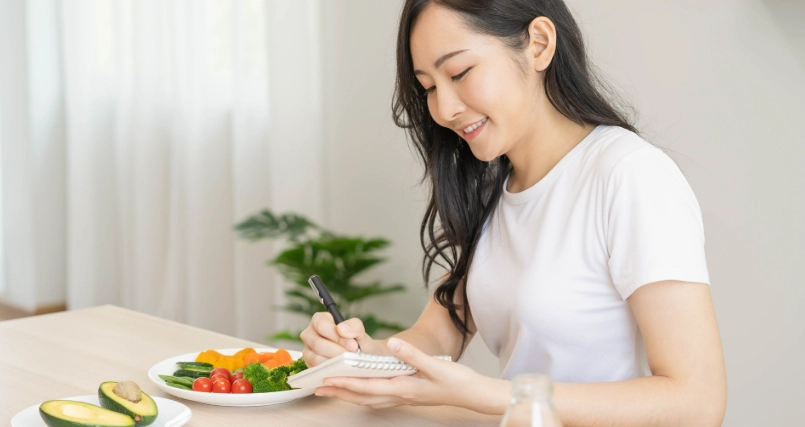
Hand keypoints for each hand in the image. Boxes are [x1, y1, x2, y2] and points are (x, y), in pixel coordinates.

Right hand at [300, 313, 385, 366]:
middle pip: (318, 343)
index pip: (321, 325)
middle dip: (338, 351)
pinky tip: (342, 369)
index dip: (336, 336)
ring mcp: (307, 351)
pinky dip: (331, 371)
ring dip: (335, 362)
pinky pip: (317, 370)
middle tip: (352, 356)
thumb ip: (354, 326)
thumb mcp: (360, 332)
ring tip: (348, 362)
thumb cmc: (357, 342)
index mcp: (319, 320)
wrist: (359, 359)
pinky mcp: (309, 365)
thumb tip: (341, 328)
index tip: (353, 345)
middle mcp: (309, 334)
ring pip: (317, 358)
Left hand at [314, 338, 507, 412]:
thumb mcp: (436, 365)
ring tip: (331, 388)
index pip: (368, 386)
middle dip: (339, 391)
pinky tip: (358, 390)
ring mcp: (402, 397)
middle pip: (362, 396)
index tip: (328, 378)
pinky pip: (377, 397)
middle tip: (317, 386)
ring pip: (368, 398)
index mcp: (403, 387)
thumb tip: (393, 344)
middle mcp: (399, 395)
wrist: (472, 394)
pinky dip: (362, 394)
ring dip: (348, 393)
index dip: (346, 382)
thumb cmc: (456, 381)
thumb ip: (412, 354)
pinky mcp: (406, 395)